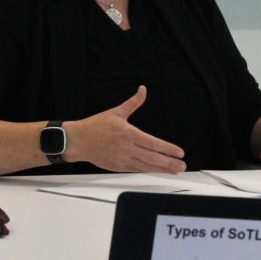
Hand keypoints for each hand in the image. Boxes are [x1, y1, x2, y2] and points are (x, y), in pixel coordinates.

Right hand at [69, 86, 186, 173]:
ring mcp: (122, 159)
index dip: (168, 149)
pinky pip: (137, 170)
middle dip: (169, 162)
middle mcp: (127, 148)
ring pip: (146, 166)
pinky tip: (157, 170)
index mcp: (128, 134)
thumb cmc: (96, 126)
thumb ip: (133, 102)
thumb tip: (143, 89)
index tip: (180, 152)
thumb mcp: (116, 112)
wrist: (78, 141)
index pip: (153, 143)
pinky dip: (148, 170)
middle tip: (182, 165)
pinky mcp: (118, 167)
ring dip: (162, 169)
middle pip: (152, 158)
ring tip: (175, 170)